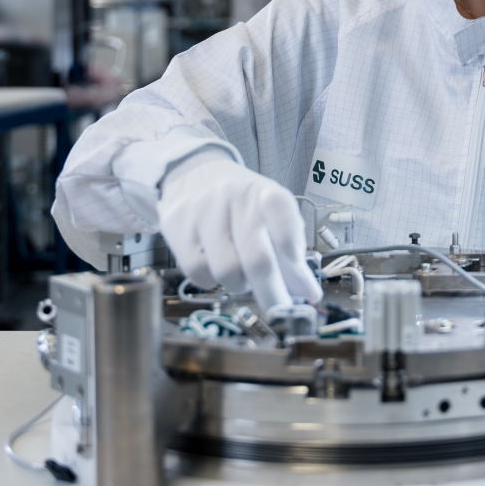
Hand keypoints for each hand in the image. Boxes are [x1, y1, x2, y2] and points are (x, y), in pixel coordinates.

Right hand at [157, 161, 322, 310]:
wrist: (194, 175)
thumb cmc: (240, 205)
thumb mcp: (270, 219)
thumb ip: (289, 255)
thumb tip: (307, 293)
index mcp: (265, 192)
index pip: (280, 209)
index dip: (290, 241)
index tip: (300, 270)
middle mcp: (235, 196)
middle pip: (256, 257)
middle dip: (272, 293)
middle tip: (280, 310)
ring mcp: (203, 209)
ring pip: (226, 271)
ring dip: (238, 284)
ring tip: (240, 272)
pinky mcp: (177, 224)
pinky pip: (197, 272)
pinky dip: (211, 281)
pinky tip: (215, 267)